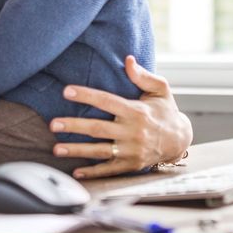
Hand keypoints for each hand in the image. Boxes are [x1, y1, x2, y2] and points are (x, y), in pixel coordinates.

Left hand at [48, 55, 192, 178]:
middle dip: (74, 126)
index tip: (67, 91)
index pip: (107, 101)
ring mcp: (131, 151)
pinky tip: (76, 171)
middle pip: (98, 128)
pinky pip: (109, 169)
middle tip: (53, 124)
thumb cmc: (166, 111)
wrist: (180, 141)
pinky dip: (92, 172)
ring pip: (99, 151)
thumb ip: (143, 76)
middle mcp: (133, 132)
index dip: (86, 95)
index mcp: (136, 111)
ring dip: (77, 150)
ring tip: (56, 149)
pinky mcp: (131, 165)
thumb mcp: (160, 89)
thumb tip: (127, 60)